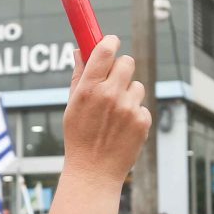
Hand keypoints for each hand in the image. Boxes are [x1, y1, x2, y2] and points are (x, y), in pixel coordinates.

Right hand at [63, 35, 151, 184]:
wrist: (93, 171)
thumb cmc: (78, 137)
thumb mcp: (71, 105)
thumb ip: (78, 76)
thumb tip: (80, 51)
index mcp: (88, 89)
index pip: (104, 50)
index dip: (109, 41)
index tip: (110, 41)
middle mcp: (109, 95)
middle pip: (127, 62)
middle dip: (120, 67)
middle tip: (113, 78)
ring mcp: (128, 108)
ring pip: (136, 85)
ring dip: (128, 92)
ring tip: (115, 111)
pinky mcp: (142, 121)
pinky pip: (141, 105)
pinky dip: (134, 112)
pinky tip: (121, 127)